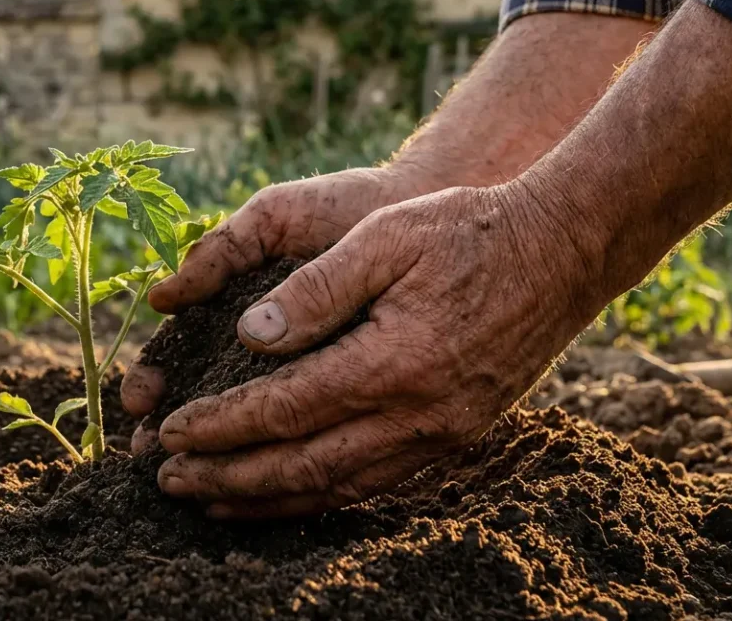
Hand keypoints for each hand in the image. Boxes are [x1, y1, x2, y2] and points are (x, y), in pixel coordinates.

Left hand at [145, 183, 605, 517]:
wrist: (563, 250)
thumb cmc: (468, 230)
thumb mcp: (386, 236)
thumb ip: (316, 287)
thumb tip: (250, 334)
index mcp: (391, 361)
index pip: (282, 410)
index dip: (219, 427)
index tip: (169, 434)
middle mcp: (417, 412)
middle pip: (302, 465)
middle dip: (228, 477)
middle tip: (168, 482)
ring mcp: (441, 432)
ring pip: (338, 486)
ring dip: (268, 499)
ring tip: (211, 501)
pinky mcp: (455, 435)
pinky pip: (376, 481)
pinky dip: (321, 494)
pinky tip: (287, 492)